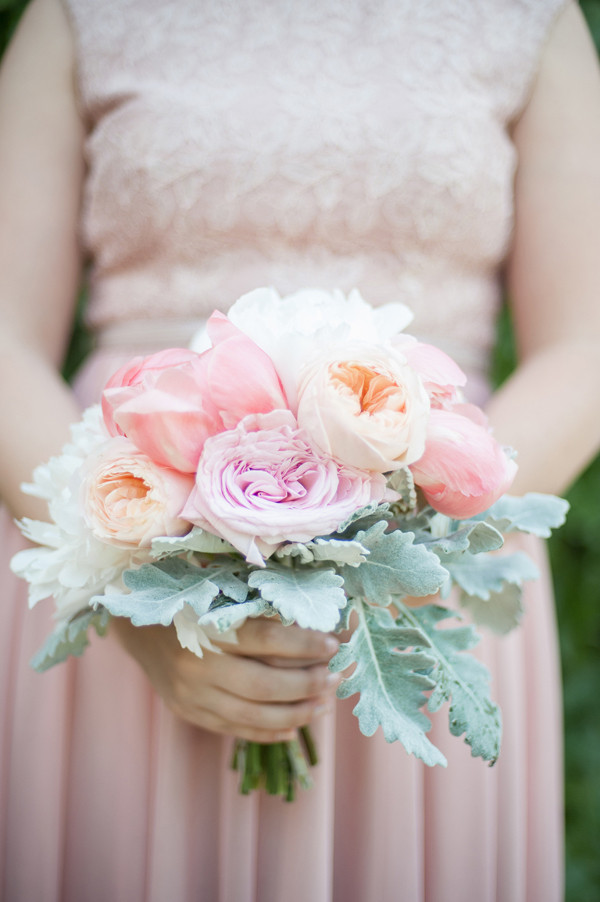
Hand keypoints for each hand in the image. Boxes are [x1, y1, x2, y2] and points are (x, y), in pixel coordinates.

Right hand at [111, 617, 339, 742]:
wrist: (138, 628)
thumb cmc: (189, 602)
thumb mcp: (217, 593)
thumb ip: (256, 604)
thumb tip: (312, 614)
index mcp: (207, 626)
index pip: (267, 640)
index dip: (304, 644)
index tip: (333, 643)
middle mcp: (199, 665)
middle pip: (265, 684)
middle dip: (308, 683)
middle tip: (336, 676)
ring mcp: (192, 695)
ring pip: (253, 714)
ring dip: (296, 712)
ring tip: (324, 704)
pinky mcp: (189, 712)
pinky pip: (235, 729)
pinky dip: (268, 731)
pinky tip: (295, 726)